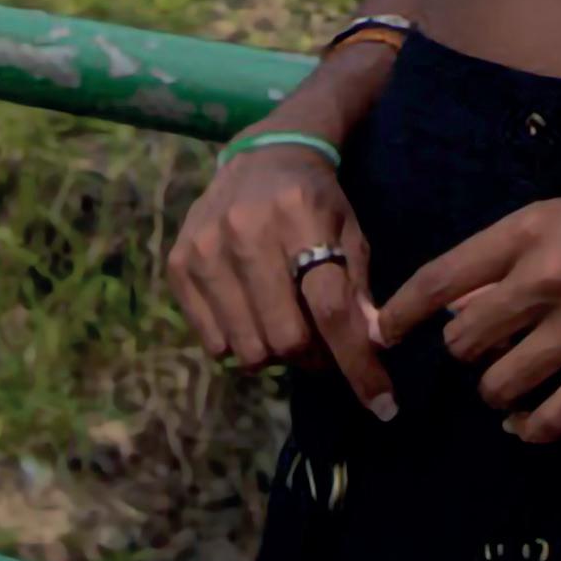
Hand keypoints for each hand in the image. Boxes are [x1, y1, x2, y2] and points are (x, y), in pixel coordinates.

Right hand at [168, 148, 398, 421]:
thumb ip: (359, 289)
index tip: (382, 404)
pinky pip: (213, 343)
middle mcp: (246, 230)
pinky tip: (252, 312)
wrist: (261, 156)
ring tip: (285, 323)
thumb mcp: (350, 231)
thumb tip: (372, 349)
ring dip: (275, 353)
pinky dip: (240, 343)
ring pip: (248, 350)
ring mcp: (206, 248)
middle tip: (321, 344)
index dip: (357, 362)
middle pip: (285, 338)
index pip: (330, 308)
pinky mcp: (178, 264)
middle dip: (312, 357)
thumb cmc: (316, 200)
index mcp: (300, 216)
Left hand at [371, 160, 560, 443]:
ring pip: (500, 384)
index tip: (382, 334)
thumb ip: (518, 255)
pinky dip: (533, 428)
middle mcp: (546, 276)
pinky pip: (554, 416)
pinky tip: (533, 423)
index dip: (402, 313)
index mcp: (532, 227)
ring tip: (512, 386)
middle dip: (466, 354)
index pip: (442, 278)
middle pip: (464, 340)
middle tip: (485, 353)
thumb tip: (464, 304)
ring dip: (498, 393)